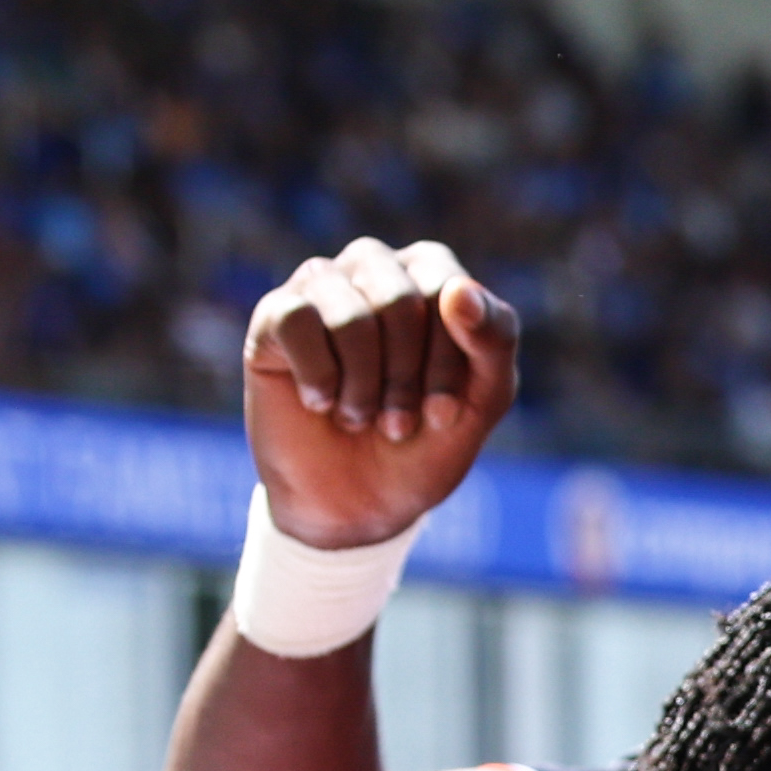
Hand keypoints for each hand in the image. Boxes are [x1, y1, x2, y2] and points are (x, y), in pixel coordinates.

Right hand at [241, 239, 516, 550]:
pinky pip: (298, 322)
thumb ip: (494, 339)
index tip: (443, 415)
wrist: (356, 504)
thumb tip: (461, 289)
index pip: (447, 291)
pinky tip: (320, 402)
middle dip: (404, 380)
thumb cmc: (424, 443)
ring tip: (360, 417)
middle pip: (399, 302)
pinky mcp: (275, 314)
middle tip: (398, 423)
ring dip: (362, 389)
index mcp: (431, 272)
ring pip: (349, 319)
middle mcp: (374, 265)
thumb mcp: (483, 399)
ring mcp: (321, 284)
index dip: (446, 364)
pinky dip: (318, 380)